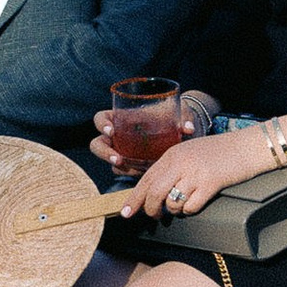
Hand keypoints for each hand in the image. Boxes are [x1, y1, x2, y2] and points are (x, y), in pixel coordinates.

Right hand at [87, 92, 219, 171]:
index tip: (112, 130)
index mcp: (122, 117)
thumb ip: (183, 117)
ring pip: (109, 161)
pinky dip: (130, 173)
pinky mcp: (132, 165)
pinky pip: (124, 171)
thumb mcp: (179, 112)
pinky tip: (142, 174)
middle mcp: (119, 135)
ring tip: (132, 170)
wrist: (182, 131)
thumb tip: (188, 128)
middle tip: (119, 159)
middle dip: (104, 152)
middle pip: (98, 144)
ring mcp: (123, 151)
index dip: (102, 124)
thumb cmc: (175, 115)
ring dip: (117, 167)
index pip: (102, 119)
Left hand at [110, 122, 266, 219]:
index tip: (126, 213)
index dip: (134, 198)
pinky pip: (190, 207)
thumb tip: (155, 191)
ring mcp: (195, 174)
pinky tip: (196, 202)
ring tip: (182, 206)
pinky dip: (190, 210)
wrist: (247, 147)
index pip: (146, 179)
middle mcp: (181, 163)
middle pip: (154, 193)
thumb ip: (173, 167)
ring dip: (174, 210)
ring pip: (172, 203)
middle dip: (150, 210)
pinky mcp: (210, 184)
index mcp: (173, 154)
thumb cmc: (220, 151)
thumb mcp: (190, 152)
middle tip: (154, 217)